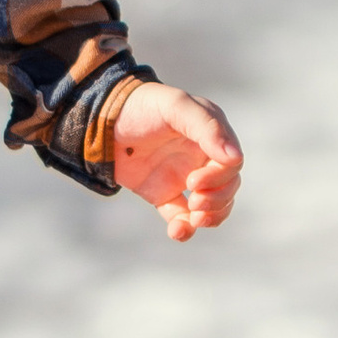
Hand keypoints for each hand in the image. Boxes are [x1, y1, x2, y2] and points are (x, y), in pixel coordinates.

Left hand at [110, 80, 241, 243]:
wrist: (100, 119)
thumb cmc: (141, 105)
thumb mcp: (175, 106)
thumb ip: (207, 127)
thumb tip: (236, 158)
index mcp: (211, 135)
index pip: (231, 164)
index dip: (219, 178)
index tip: (193, 181)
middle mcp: (202, 157)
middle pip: (228, 187)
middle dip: (217, 200)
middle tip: (194, 201)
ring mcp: (184, 176)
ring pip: (212, 206)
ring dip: (209, 218)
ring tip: (192, 221)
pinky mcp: (164, 193)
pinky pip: (182, 217)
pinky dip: (184, 228)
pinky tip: (177, 232)